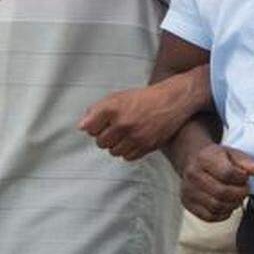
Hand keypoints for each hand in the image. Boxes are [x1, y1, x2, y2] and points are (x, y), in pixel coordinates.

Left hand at [78, 78, 195, 160]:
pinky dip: (129, 151)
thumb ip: (96, 110)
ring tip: (127, 134)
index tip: (103, 122)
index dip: (95, 126)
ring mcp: (135, 136)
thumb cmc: (143, 98)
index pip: (89, 128)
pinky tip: (135, 140)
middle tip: (118, 128)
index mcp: (113, 108)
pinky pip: (128, 157)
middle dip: (106, 136)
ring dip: (118, 145)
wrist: (171, 100)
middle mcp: (123, 123)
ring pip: (113, 152)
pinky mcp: (146, 145)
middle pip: (100, 142)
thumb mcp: (117, 97)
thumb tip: (81, 127)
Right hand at [182, 143, 253, 221]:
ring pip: (216, 206)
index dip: (242, 178)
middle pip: (221, 192)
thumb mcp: (232, 154)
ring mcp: (188, 191)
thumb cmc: (216, 157)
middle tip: (245, 190)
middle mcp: (193, 175)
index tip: (245, 177)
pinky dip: (223, 214)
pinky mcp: (188, 204)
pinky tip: (228, 205)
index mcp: (205, 158)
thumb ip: (248, 163)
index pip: (227, 173)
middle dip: (239, 193)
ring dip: (233, 205)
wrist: (193, 160)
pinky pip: (209, 216)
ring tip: (237, 197)